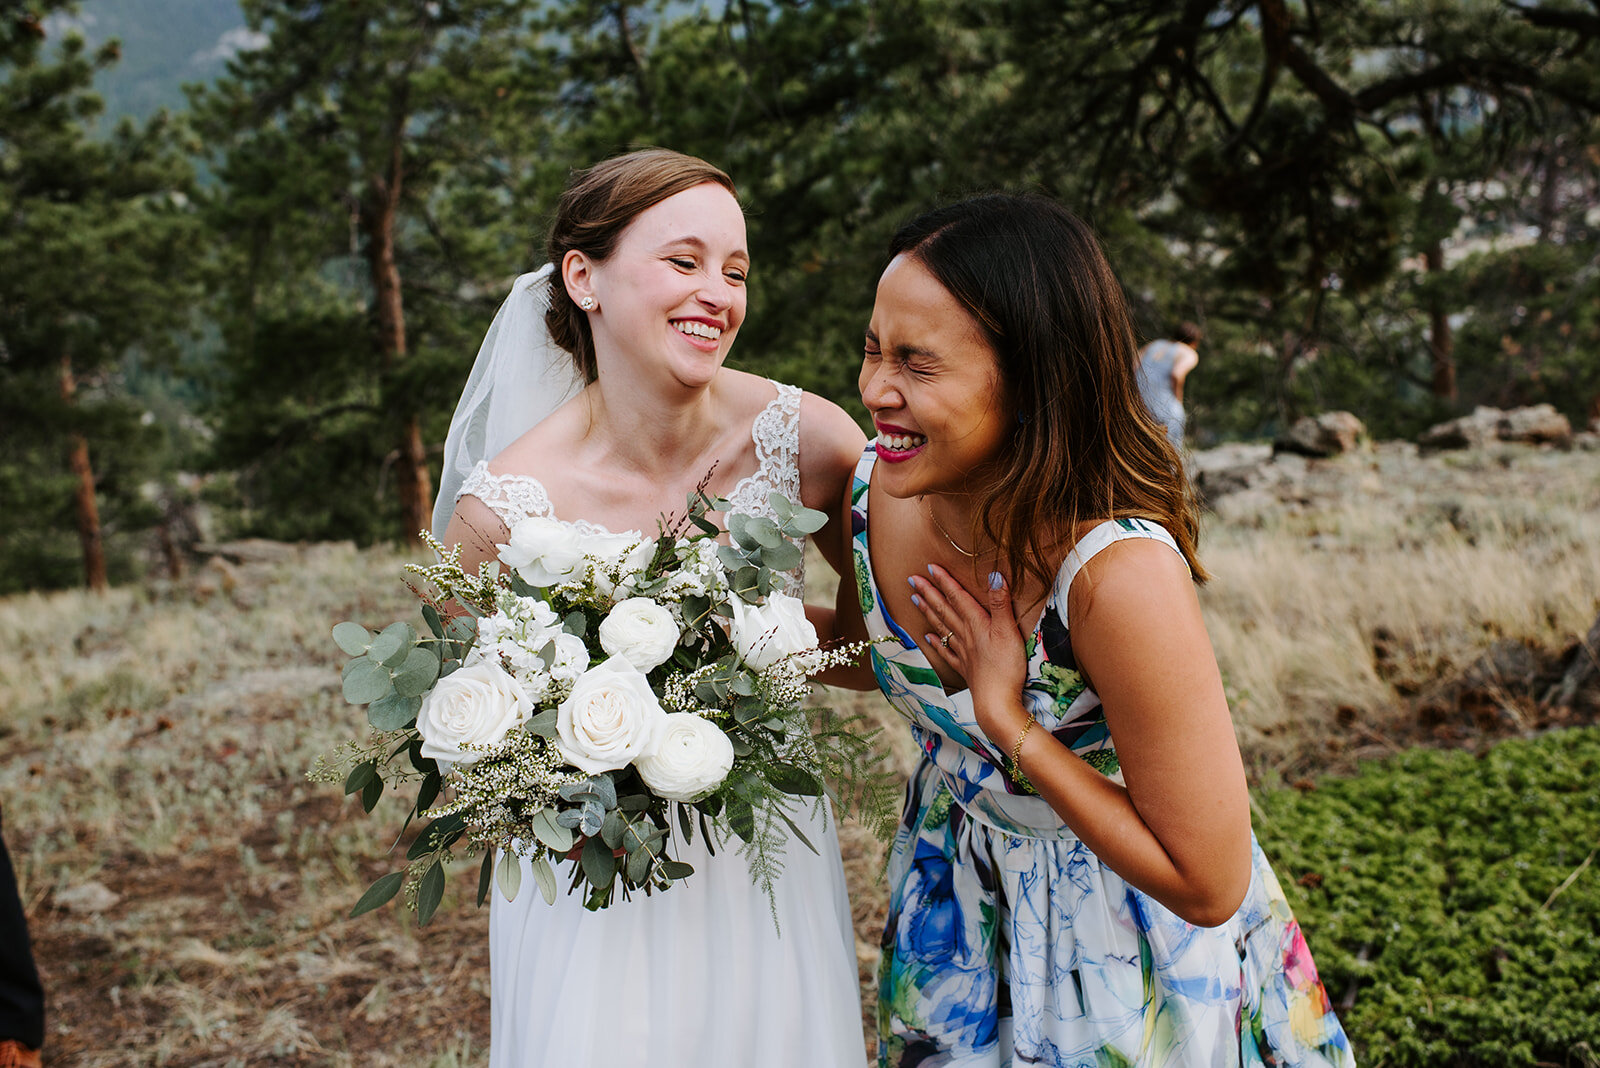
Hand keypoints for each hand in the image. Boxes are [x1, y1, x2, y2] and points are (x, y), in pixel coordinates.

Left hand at [909, 565, 1029, 736]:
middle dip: (929, 593)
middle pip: (944, 610)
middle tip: (912, 579)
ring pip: (941, 627)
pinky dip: (936, 643)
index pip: (957, 597)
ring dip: (928, 612)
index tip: (929, 568)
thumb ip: (1000, 603)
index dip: (944, 581)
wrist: (997, 702)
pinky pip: (946, 652)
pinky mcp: (965, 669)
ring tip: (915, 599)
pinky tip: (927, 637)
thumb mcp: (1009, 630)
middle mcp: (965, 635)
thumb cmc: (1006, 666)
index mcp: (976, 623)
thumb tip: (994, 575)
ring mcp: (963, 653)